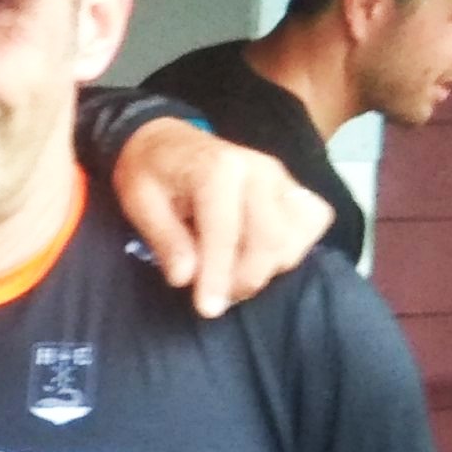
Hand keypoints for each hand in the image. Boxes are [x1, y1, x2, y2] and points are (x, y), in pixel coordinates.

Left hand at [112, 119, 333, 316]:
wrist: (169, 143)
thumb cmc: (151, 173)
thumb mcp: (139, 202)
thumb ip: (165, 239)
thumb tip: (185, 278)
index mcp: (217, 168)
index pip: (226, 231)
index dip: (218, 275)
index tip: (207, 308)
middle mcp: (258, 169)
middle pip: (269, 239)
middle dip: (244, 279)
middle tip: (215, 298)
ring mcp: (281, 177)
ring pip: (294, 238)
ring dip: (266, 269)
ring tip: (231, 277)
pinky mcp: (293, 187)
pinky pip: (312, 223)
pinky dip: (292, 248)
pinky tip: (261, 257)